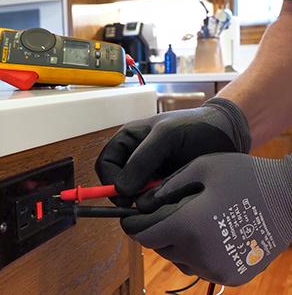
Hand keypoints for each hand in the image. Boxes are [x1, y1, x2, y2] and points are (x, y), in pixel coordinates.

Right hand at [95, 98, 250, 205]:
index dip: (108, 181)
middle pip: (116, 183)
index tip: (125, 197)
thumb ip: (142, 159)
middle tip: (144, 203)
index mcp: (128, 140)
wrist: (226, 134)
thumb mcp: (167, 136)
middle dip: (126, 195)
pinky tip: (171, 200)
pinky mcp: (163, 185)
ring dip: (143, 201)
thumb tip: (121, 190)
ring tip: (163, 199)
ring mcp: (149, 173)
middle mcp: (135, 157)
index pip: (105, 164)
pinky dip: (156, 204)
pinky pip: (150, 200)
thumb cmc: (194, 127)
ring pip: (133, 195)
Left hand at [121, 153, 291, 285]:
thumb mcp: (201, 167)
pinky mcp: (230, 277)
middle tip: (157, 214)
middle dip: (153, 230)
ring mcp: (216, 270)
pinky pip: (197, 267)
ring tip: (182, 220)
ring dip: (172, 241)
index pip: (145, 234)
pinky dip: (191, 252)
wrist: (288, 198)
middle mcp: (200, 253)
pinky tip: (201, 233)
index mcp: (190, 225)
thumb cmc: (243, 176)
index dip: (133, 225)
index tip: (129, 217)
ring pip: (176, 259)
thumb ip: (168, 185)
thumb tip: (143, 202)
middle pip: (159, 247)